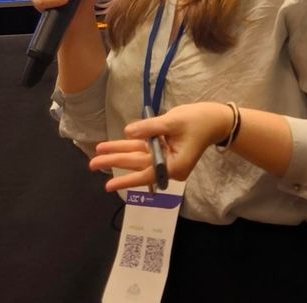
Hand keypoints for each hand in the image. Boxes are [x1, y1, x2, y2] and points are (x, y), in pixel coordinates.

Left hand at [88, 102, 234, 191]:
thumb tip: (128, 133)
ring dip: (118, 154)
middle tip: (92, 164)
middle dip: (115, 162)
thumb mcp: (173, 122)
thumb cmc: (198, 121)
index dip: (127, 180)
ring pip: (137, 157)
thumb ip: (150, 128)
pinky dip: (128, 148)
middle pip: (138, 165)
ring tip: (97, 155)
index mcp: (174, 165)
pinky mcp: (163, 150)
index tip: (109, 186)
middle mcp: (168, 165)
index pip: (146, 174)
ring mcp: (165, 158)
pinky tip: (113, 148)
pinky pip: (143, 150)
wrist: (215, 119)